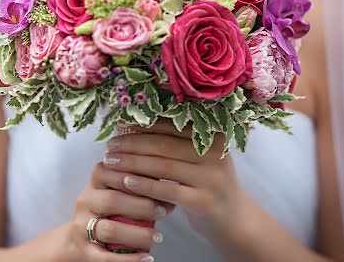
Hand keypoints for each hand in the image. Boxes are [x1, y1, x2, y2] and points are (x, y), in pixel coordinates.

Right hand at [59, 155, 174, 261]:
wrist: (79, 236)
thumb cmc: (109, 206)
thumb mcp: (119, 187)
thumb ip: (141, 183)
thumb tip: (172, 187)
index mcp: (97, 178)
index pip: (117, 173)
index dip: (141, 179)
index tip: (163, 184)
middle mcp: (86, 199)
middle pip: (113, 200)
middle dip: (142, 206)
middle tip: (163, 211)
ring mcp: (81, 225)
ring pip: (110, 230)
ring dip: (138, 234)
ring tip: (158, 237)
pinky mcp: (82, 250)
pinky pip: (105, 258)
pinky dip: (128, 260)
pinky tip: (147, 258)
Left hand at [103, 119, 244, 253]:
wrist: (233, 220)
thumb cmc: (207, 183)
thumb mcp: (201, 157)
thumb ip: (178, 142)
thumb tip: (135, 123)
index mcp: (213, 135)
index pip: (171, 125)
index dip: (143, 125)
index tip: (120, 125)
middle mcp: (215, 153)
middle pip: (164, 144)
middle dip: (132, 143)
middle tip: (110, 145)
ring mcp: (211, 178)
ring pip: (162, 166)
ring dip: (132, 163)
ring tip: (111, 161)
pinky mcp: (203, 202)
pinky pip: (166, 191)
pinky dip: (143, 185)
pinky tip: (126, 181)